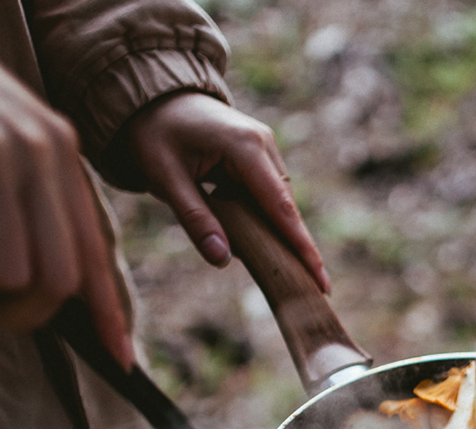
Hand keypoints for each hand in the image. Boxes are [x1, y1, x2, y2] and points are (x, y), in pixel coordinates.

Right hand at [0, 0, 131, 364]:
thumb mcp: (20, 161)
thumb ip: (47, 216)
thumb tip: (68, 299)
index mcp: (65, 163)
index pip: (94, 255)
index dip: (109, 312)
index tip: (122, 360)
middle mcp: (41, 155)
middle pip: (54, 279)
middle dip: (22, 309)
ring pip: (3, 270)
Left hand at [124, 91, 330, 292]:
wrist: (153, 95)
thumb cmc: (155, 133)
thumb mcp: (166, 178)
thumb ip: (195, 220)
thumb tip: (222, 260)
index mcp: (245, 147)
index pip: (280, 208)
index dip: (302, 248)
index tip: (321, 281)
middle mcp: (264, 144)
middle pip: (285, 208)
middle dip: (291, 246)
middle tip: (302, 286)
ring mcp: (265, 146)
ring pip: (277, 202)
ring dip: (267, 228)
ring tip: (257, 254)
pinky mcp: (259, 151)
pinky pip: (267, 192)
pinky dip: (259, 214)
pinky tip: (240, 226)